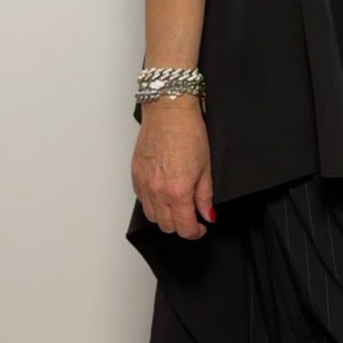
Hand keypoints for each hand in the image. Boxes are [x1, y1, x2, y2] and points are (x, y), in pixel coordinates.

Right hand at [131, 96, 214, 240]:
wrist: (168, 110)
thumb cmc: (188, 132)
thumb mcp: (206, 166)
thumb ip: (205, 196)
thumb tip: (207, 214)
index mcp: (178, 191)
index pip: (185, 227)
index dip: (196, 232)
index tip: (201, 227)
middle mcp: (157, 191)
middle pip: (167, 227)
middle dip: (181, 226)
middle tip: (192, 216)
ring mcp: (144, 184)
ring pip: (152, 217)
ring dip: (165, 217)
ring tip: (177, 205)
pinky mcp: (135, 175)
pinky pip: (142, 201)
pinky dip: (152, 203)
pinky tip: (162, 194)